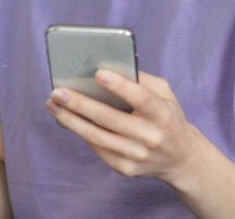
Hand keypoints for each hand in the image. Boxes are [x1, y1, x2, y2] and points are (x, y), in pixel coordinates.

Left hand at [44, 70, 207, 181]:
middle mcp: (151, 137)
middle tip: (58, 91)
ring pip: (97, 137)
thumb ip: (142, 80)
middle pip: (110, 119)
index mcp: (163, 115)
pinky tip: (66, 119)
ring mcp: (137, 156)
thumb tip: (108, 66)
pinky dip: (80, 132)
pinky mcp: (126, 168)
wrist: (181, 159)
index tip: (98, 73)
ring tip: (53, 104)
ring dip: (70, 120)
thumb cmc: (167, 117)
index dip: (120, 86)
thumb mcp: (166, 95)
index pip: (141, 99)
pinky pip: (98, 149)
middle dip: (80, 104)